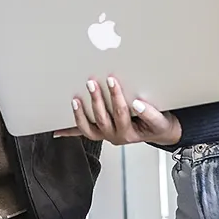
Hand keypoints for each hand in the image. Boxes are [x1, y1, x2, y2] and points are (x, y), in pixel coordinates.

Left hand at [54, 76, 182, 145]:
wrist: (158, 132)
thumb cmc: (157, 125)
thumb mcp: (160, 121)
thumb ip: (150, 114)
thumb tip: (137, 104)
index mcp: (129, 133)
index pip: (121, 112)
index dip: (116, 97)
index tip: (113, 81)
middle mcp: (115, 136)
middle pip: (102, 118)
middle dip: (97, 100)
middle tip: (92, 82)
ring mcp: (105, 135)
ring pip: (88, 128)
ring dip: (80, 114)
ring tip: (75, 99)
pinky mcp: (99, 133)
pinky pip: (82, 133)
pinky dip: (69, 132)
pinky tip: (57, 131)